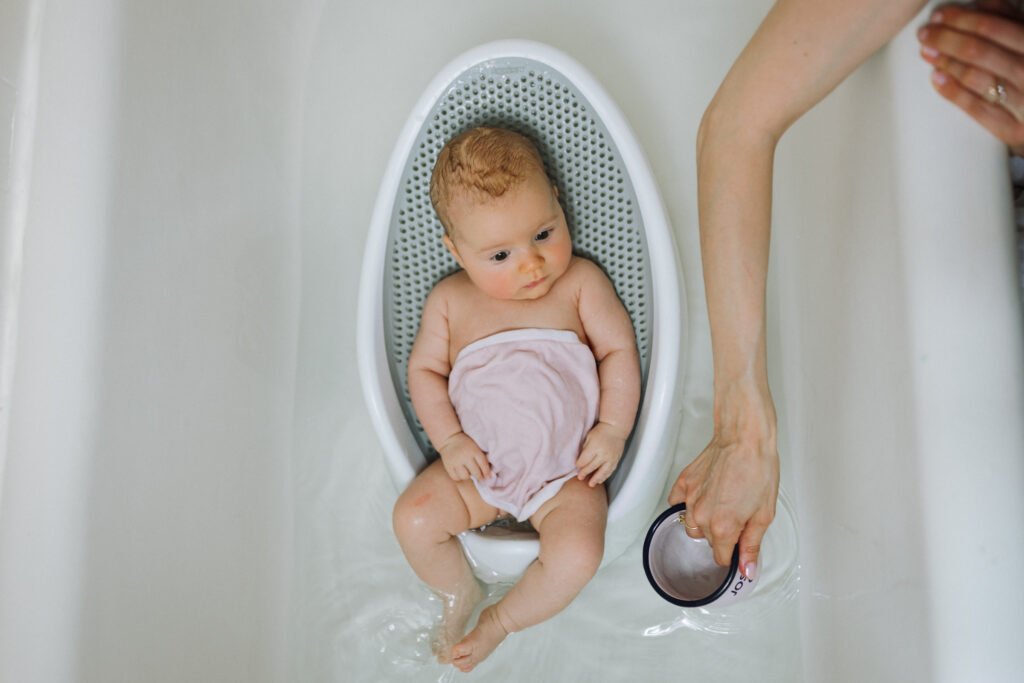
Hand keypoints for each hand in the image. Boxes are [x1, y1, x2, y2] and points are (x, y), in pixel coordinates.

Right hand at [438, 431, 490, 481]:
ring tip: (468, 473)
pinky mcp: (448, 466)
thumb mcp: (475, 447)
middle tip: (480, 477)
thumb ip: (481, 457)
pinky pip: (456, 477)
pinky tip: (461, 473)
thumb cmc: (466, 444)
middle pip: (475, 472)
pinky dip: (459, 477)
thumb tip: (486, 473)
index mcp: (473, 451)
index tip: (487, 476)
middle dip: (479, 477)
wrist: (449, 439)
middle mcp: (465, 456)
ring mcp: (456, 462)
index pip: (483, 464)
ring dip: (468, 476)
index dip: (486, 472)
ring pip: (465, 476)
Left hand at [575, 422, 625, 486]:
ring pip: (602, 472)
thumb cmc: (601, 431)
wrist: (616, 428)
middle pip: (592, 467)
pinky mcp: (616, 460)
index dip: (579, 464)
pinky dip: (604, 476)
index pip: (585, 460)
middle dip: (585, 473)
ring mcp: (611, 458)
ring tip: (590, 484)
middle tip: (580, 478)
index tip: (576, 467)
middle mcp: (604, 454)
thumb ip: (585, 449)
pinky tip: (600, 480)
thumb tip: (580, 461)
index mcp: (595, 447)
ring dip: (596, 479)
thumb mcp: (589, 437)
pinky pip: (610, 471)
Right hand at [668, 381, 778, 579]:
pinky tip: (703, 496)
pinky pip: (677, 503)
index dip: (734, 553)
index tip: (740, 544)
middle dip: (722, 535)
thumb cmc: (758, 468)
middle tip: (739, 515)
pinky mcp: (684, 483)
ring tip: (722, 503)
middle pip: (707, 541)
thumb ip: (752, 545)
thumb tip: (747, 568)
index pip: (722, 558)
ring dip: (705, 521)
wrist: (744, 438)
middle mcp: (702, 516)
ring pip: (692, 524)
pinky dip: (687, 504)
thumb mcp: (764, 513)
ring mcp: (689, 498)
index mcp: (723, 527)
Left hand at [918, 0, 1023, 154]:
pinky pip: (976, 108)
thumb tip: (977, 3)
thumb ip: (1009, 20)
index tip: (938, 16)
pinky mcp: (1013, 129)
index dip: (960, 19)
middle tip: (924, 34)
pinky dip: (953, 91)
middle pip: (978, 51)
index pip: (993, 26)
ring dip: (946, 63)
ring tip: (927, 53)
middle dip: (945, 40)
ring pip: (976, 77)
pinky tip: (936, 78)